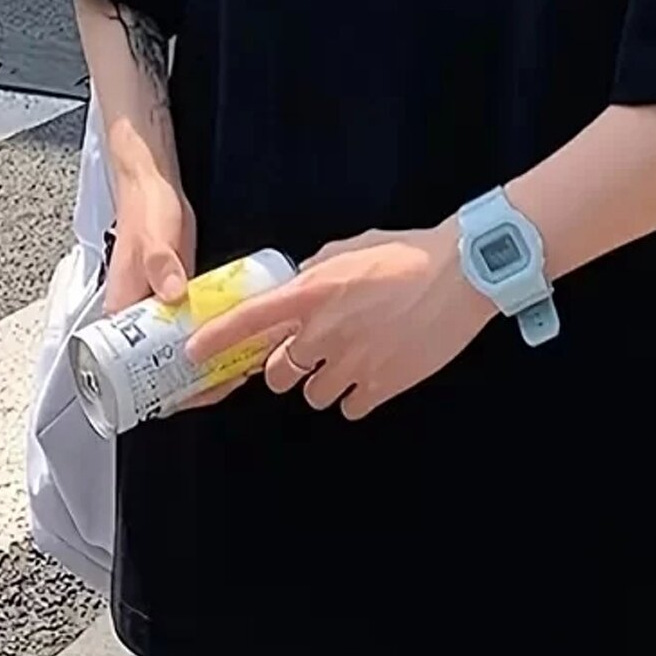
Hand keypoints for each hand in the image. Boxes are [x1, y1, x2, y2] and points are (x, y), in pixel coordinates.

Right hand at [102, 174, 241, 414]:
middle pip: (165, 365)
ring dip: (211, 358)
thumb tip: (172, 294)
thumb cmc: (144, 211)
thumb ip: (160, 263)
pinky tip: (242, 335)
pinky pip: (198, 324)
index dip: (166, 388)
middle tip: (233, 377)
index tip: (198, 391)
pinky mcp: (181, 295)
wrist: (154, 187)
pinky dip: (217, 332)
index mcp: (122, 314)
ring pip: (184, 347)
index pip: (136, 369)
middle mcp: (139, 319)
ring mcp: (162, 309)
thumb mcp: (152, 238)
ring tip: (244, 362)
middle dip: (198, 378)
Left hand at [185, 221, 496, 421]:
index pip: (249, 321)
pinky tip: (374, 371)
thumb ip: (315, 270)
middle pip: (278, 372)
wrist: (462, 275)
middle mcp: (324, 331)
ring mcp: (353, 362)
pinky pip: (350, 407)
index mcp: (312, 292)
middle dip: (286, 367)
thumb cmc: (408, 254)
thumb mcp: (349, 248)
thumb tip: (297, 284)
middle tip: (308, 352)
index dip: (215, 340)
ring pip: (314, 395)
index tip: (193, 353)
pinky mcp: (382, 385)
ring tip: (352, 358)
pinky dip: (356, 395)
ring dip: (324, 383)